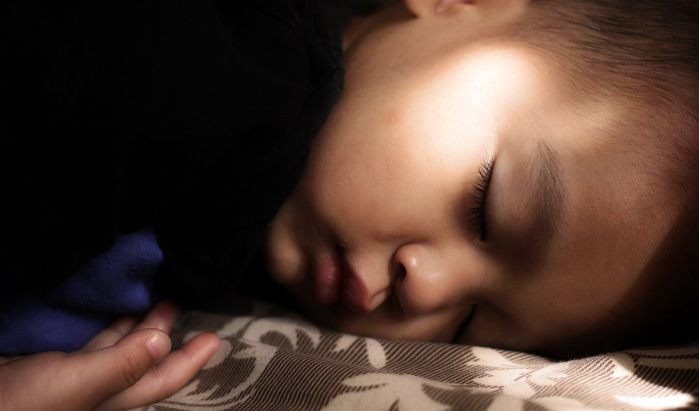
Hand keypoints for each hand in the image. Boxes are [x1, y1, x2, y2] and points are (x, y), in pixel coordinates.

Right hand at [0, 301, 220, 410]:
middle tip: (180, 299)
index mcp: (113, 398)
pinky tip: (114, 310)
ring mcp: (78, 378)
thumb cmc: (21, 406)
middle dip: (166, 332)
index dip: (192, 360)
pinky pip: (95, 343)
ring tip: (156, 297)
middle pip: (145, 359)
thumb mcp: (76, 384)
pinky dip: (110, 326)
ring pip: (121, 349)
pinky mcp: (55, 366)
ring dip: (140, 325)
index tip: (214, 338)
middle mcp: (101, 388)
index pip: (163, 380)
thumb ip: (120, 366)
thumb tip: (163, 342)